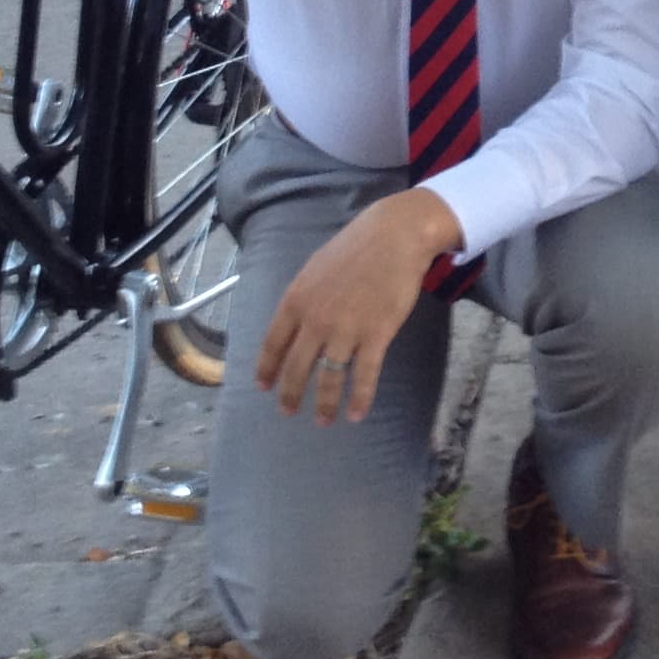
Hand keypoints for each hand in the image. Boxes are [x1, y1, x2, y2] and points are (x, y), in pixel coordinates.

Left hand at [252, 186, 463, 424]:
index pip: (273, 344)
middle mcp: (315, 320)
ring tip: (324, 422)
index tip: (263, 388)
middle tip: (288, 413)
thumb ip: (304, 298)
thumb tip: (297, 323)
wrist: (394, 236)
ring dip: (324, 405)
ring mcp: (345, 330)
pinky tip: (356, 415)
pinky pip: (363, 375)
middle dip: (290, 395)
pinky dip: (359, 399)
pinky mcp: (375, 335)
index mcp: (296, 300)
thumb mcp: (316, 269)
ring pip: (328, 378)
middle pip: (297, 367)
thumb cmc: (356, 248)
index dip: (267, 369)